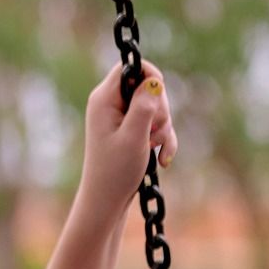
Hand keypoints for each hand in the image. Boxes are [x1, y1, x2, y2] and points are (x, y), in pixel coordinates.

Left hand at [81, 59, 177, 213]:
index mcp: (104, 99)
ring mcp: (122, 118)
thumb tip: (155, 81)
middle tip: (154, 134)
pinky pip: (156, 125)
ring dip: (163, 129)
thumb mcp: (133, 137)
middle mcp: (111, 104)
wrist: (106, 202)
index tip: (160, 97)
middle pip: (148, 86)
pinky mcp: (132, 131)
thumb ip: (144, 107)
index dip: (151, 76)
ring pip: (156, 107)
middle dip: (160, 110)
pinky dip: (164, 140)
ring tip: (155, 149)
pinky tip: (163, 160)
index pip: (130, 66)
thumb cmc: (115, 172)